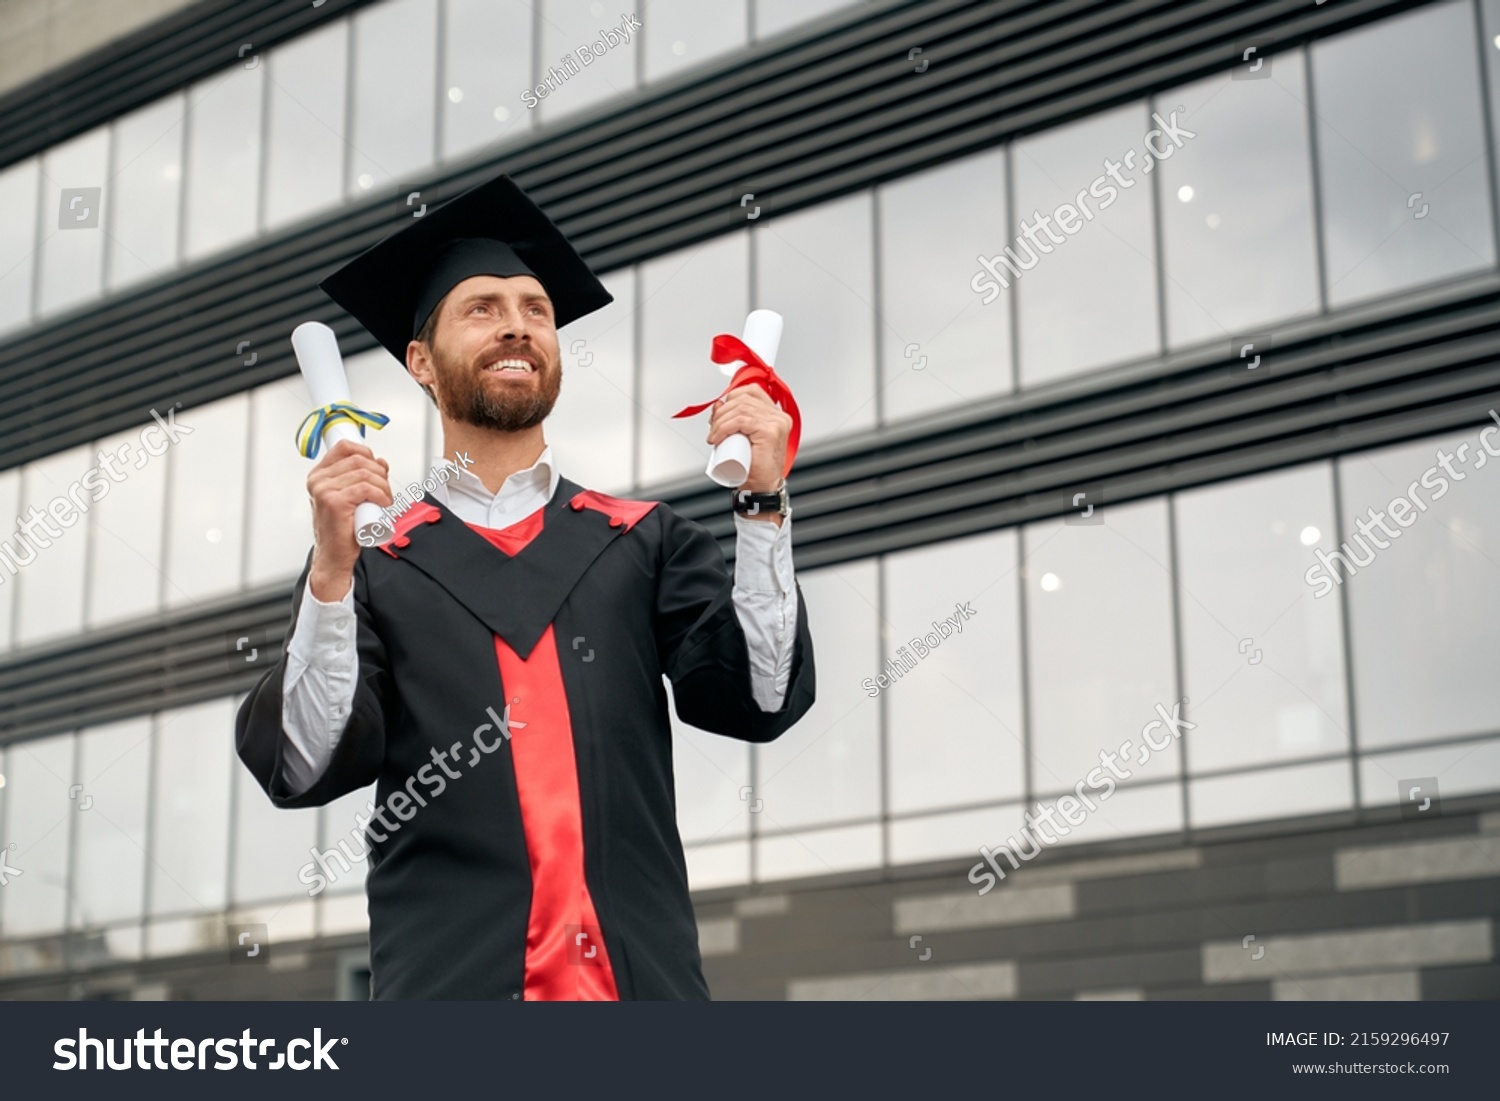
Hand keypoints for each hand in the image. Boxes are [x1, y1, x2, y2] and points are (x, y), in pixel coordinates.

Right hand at [307, 439, 392, 600]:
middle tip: (386, 489)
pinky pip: (365, 488)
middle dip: (380, 472)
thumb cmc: (341, 528)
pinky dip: (380, 494)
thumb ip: (360, 478)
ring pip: (365, 474)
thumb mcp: (350, 497)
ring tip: (386, 499)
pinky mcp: (334, 502)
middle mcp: (318, 480)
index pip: (344, 447)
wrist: (333, 555)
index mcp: (319, 475)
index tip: (377, 466)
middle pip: (359, 460)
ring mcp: (324, 490)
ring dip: (384, 485)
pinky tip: (384, 503)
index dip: (366, 452)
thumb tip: (380, 461)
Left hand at [706, 384, 791, 494]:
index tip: (720, 413)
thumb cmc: (754, 466)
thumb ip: (732, 419)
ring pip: (740, 409)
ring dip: (720, 421)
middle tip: (713, 429)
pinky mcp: (770, 431)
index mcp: (774, 415)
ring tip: (715, 436)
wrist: (761, 487)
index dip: (731, 397)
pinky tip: (718, 437)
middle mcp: (778, 416)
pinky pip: (741, 420)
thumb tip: (718, 405)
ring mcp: (776, 422)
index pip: (751, 391)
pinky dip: (724, 427)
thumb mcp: (740, 436)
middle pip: (743, 399)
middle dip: (721, 413)